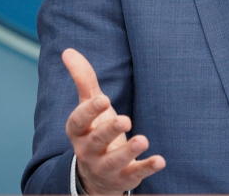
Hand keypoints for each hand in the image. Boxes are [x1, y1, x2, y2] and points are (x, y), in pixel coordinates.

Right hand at [63, 48, 165, 193]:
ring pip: (114, 162)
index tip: (104, 99)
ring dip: (129, 151)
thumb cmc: (94, 130)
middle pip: (97, 141)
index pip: (78, 121)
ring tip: (143, 139)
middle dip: (110, 131)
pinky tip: (160, 161)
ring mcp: (106, 167)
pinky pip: (134, 174)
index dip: (90, 111)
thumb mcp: (88, 106)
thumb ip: (82, 80)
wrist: (96, 176)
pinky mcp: (123, 178)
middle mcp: (88, 151)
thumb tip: (67, 50)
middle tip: (125, 120)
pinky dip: (147, 168)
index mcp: (78, 131)